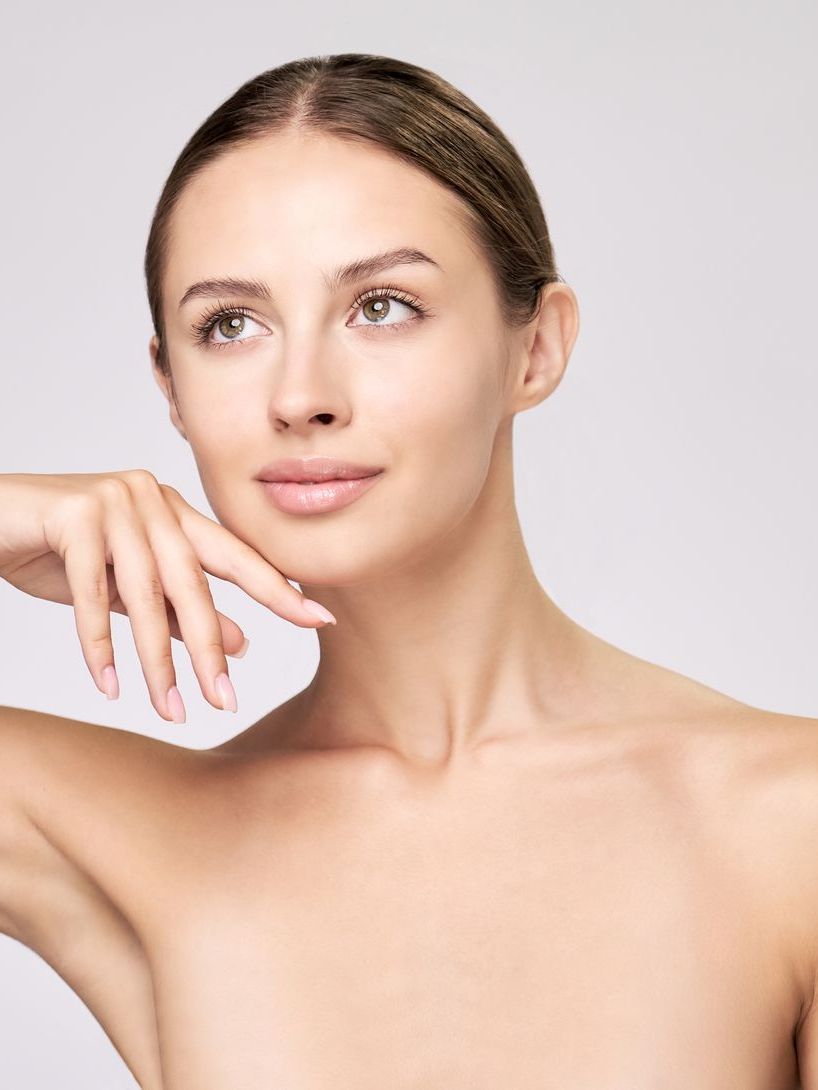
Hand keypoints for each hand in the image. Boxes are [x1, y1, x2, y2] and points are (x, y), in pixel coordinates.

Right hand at [0, 470, 335, 722]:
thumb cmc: (62, 550)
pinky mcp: (76, 514)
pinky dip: (99, 646)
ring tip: (172, 710)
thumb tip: (243, 645)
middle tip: (226, 700)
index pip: (235, 556)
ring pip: (144, 597)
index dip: (278, 589)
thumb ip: (182, 611)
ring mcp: (115, 502)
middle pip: (193, 584)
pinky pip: (92, 594)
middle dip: (210, 649)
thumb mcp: (130, 589)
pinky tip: (111, 687)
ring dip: (156, 662)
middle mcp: (153, 500)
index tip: (320, 619)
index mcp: (176, 512)